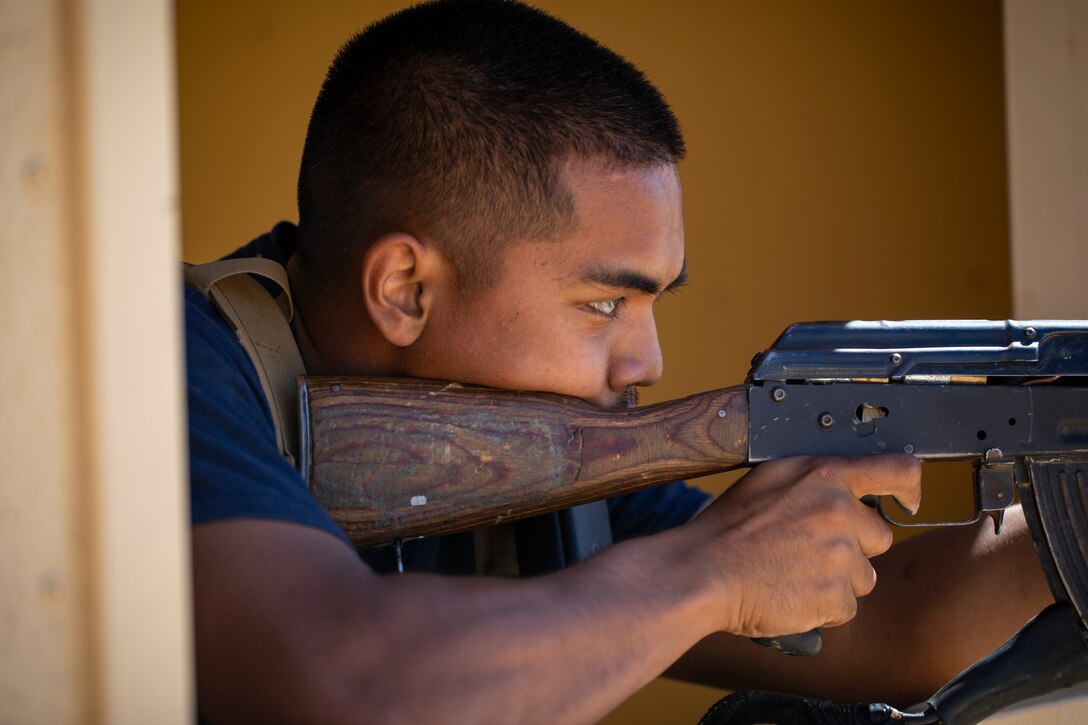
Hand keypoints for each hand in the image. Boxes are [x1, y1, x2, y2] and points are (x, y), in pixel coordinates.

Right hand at [689, 454, 921, 638]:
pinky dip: (821, 609)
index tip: (907, 501)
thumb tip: (842, 487)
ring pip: (863, 577)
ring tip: (792, 574)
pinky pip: (846, 608)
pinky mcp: (834, 596)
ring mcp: (839, 555)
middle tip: (806, 552)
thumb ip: (813, 480)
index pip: (897, 470)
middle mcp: (838, 511)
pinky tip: (790, 594)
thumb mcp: (769, 481)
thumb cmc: (726, 530)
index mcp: (823, 475)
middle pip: (879, 536)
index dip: (909, 488)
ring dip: (836, 582)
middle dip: (852, 548)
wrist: (701, 572)